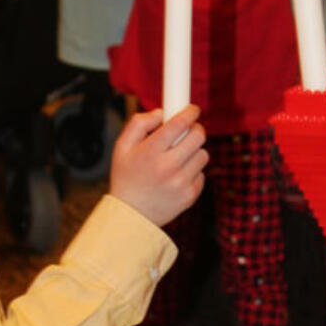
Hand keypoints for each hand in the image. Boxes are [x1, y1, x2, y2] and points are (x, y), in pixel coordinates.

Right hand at [110, 106, 206, 227]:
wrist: (131, 215)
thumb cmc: (126, 177)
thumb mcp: (122, 146)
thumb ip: (139, 123)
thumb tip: (161, 113)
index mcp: (151, 151)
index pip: (179, 123)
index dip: (190, 112)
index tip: (193, 109)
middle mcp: (168, 167)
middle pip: (198, 136)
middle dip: (195, 129)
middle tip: (188, 131)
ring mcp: (181, 183)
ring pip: (203, 154)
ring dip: (194, 151)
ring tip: (179, 157)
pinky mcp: (190, 196)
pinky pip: (202, 174)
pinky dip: (193, 172)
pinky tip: (178, 176)